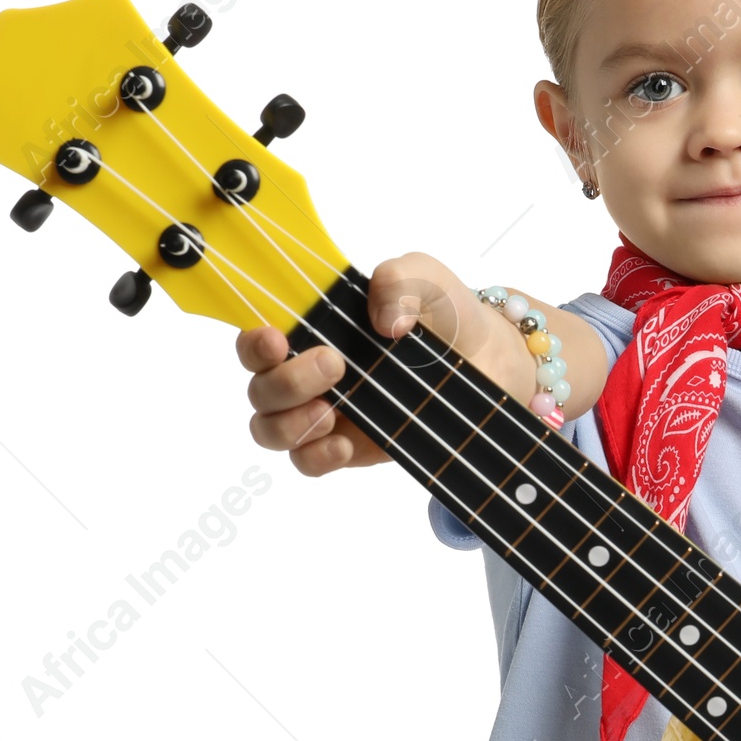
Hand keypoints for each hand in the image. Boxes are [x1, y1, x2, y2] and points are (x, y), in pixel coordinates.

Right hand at [235, 252, 501, 476]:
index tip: (277, 338)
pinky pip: (306, 462)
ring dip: (291, 423)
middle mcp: (307, 370)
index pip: (256, 337)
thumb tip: (383, 321)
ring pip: (270, 430)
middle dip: (286, 381)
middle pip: (259, 389)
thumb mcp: (424, 278)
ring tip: (333, 409)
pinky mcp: (349, 446)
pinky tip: (344, 443)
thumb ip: (397, 280)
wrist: (490, 361)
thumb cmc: (444, 314)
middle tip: (335, 363)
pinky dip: (316, 456)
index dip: (251, 342)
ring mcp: (326, 411)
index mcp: (312, 326)